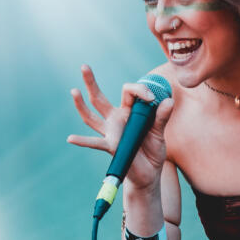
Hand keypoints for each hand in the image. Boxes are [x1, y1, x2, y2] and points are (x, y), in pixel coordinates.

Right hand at [65, 65, 175, 192]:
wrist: (149, 173)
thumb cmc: (152, 151)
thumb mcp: (159, 133)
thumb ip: (162, 117)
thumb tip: (168, 101)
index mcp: (129, 112)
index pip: (129, 92)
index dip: (139, 90)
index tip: (152, 98)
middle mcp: (116, 119)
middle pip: (99, 98)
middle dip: (91, 82)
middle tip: (84, 66)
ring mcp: (110, 132)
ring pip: (91, 117)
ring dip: (81, 105)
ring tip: (74, 90)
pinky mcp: (111, 147)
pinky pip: (95, 143)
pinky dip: (82, 141)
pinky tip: (71, 138)